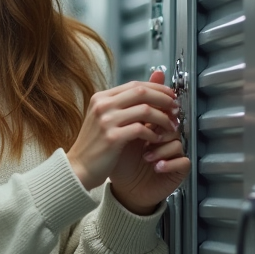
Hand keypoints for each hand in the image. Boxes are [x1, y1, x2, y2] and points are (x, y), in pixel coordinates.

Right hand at [66, 71, 182, 210]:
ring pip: (145, 110)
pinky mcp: (112, 137)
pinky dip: (154, 133)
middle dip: (164, 99)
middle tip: (176, 108)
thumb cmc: (95, 144)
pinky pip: (141, 129)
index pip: (135, 85)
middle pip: (142, 92)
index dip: (157, 88)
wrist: (78, 168)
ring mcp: (106, 121)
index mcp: (101, 98)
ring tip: (170, 126)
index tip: (170, 96)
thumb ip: (127, 103)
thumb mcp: (107, 118)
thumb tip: (150, 85)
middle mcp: (102, 106)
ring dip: (163, 118)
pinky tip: (157, 139)